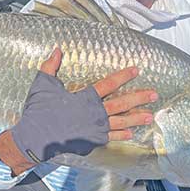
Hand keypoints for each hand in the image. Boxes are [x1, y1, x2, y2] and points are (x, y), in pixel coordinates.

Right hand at [9, 48, 155, 164]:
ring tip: (150, 116)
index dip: (123, 76)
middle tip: (154, 94)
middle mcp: (94, 113)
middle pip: (121, 104)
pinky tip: (130, 133)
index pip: (108, 84)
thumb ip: (51, 66)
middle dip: (139, 98)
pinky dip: (121, 135)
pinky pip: (110, 137)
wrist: (35, 138)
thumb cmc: (39, 110)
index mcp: (84, 97)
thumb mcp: (43, 84)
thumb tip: (57, 49)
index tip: (136, 70)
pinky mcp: (91, 141)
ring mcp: (94, 129)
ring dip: (136, 118)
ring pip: (120, 122)